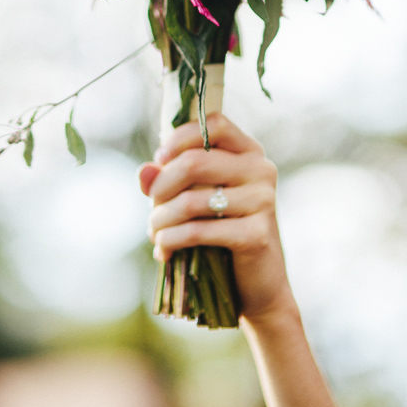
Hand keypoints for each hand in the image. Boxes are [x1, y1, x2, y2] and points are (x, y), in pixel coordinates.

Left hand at [138, 113, 295, 325]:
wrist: (258, 283)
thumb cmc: (223, 231)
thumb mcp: (196, 198)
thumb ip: (168, 179)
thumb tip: (144, 172)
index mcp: (249, 152)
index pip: (215, 123)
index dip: (181, 137)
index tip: (159, 159)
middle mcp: (261, 170)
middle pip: (196, 161)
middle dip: (162, 187)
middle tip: (151, 208)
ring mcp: (262, 201)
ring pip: (191, 200)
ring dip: (161, 219)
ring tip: (154, 232)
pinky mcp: (257, 235)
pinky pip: (199, 231)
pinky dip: (172, 240)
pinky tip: (163, 250)